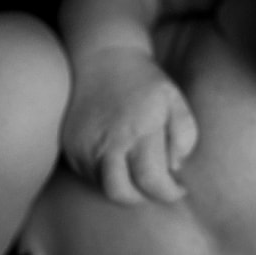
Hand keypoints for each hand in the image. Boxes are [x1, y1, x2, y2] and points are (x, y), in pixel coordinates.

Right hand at [61, 48, 198, 203]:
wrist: (102, 57)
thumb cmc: (144, 80)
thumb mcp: (174, 99)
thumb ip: (184, 134)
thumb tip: (175, 167)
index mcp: (140, 129)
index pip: (152, 181)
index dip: (168, 193)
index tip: (179, 189)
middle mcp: (109, 141)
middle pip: (122, 194)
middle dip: (144, 197)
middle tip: (157, 186)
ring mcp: (85, 145)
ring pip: (104, 187)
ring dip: (125, 188)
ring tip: (139, 171)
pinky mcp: (71, 147)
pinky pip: (90, 176)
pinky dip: (108, 176)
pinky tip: (121, 159)